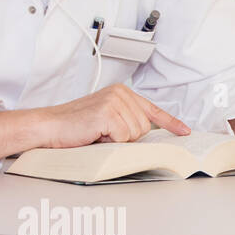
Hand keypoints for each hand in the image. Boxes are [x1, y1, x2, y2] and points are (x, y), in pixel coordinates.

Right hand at [0, 84, 189, 159]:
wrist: (50, 126)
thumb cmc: (75, 126)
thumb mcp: (106, 119)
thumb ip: (126, 121)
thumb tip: (147, 135)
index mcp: (122, 92)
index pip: (153, 110)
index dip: (170, 123)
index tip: (184, 132)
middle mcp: (121, 93)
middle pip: (144, 128)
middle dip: (127, 138)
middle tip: (104, 134)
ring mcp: (115, 101)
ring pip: (135, 134)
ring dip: (117, 140)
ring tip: (98, 133)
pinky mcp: (108, 112)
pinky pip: (123, 137)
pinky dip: (109, 141)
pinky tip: (94, 133)